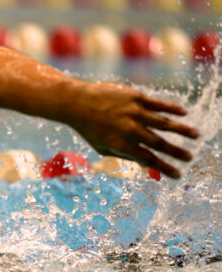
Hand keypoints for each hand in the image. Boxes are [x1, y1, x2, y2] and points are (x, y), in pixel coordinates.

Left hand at [70, 82, 199, 178]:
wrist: (76, 103)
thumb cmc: (89, 128)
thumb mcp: (102, 147)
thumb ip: (124, 155)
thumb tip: (146, 163)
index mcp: (121, 145)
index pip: (148, 159)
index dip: (165, 168)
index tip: (178, 175)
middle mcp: (129, 129)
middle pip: (159, 143)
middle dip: (176, 152)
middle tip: (190, 158)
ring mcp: (134, 112)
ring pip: (163, 122)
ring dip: (182, 130)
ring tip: (196, 136)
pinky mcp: (135, 97)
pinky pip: (158, 104)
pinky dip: (172, 109)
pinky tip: (184, 113)